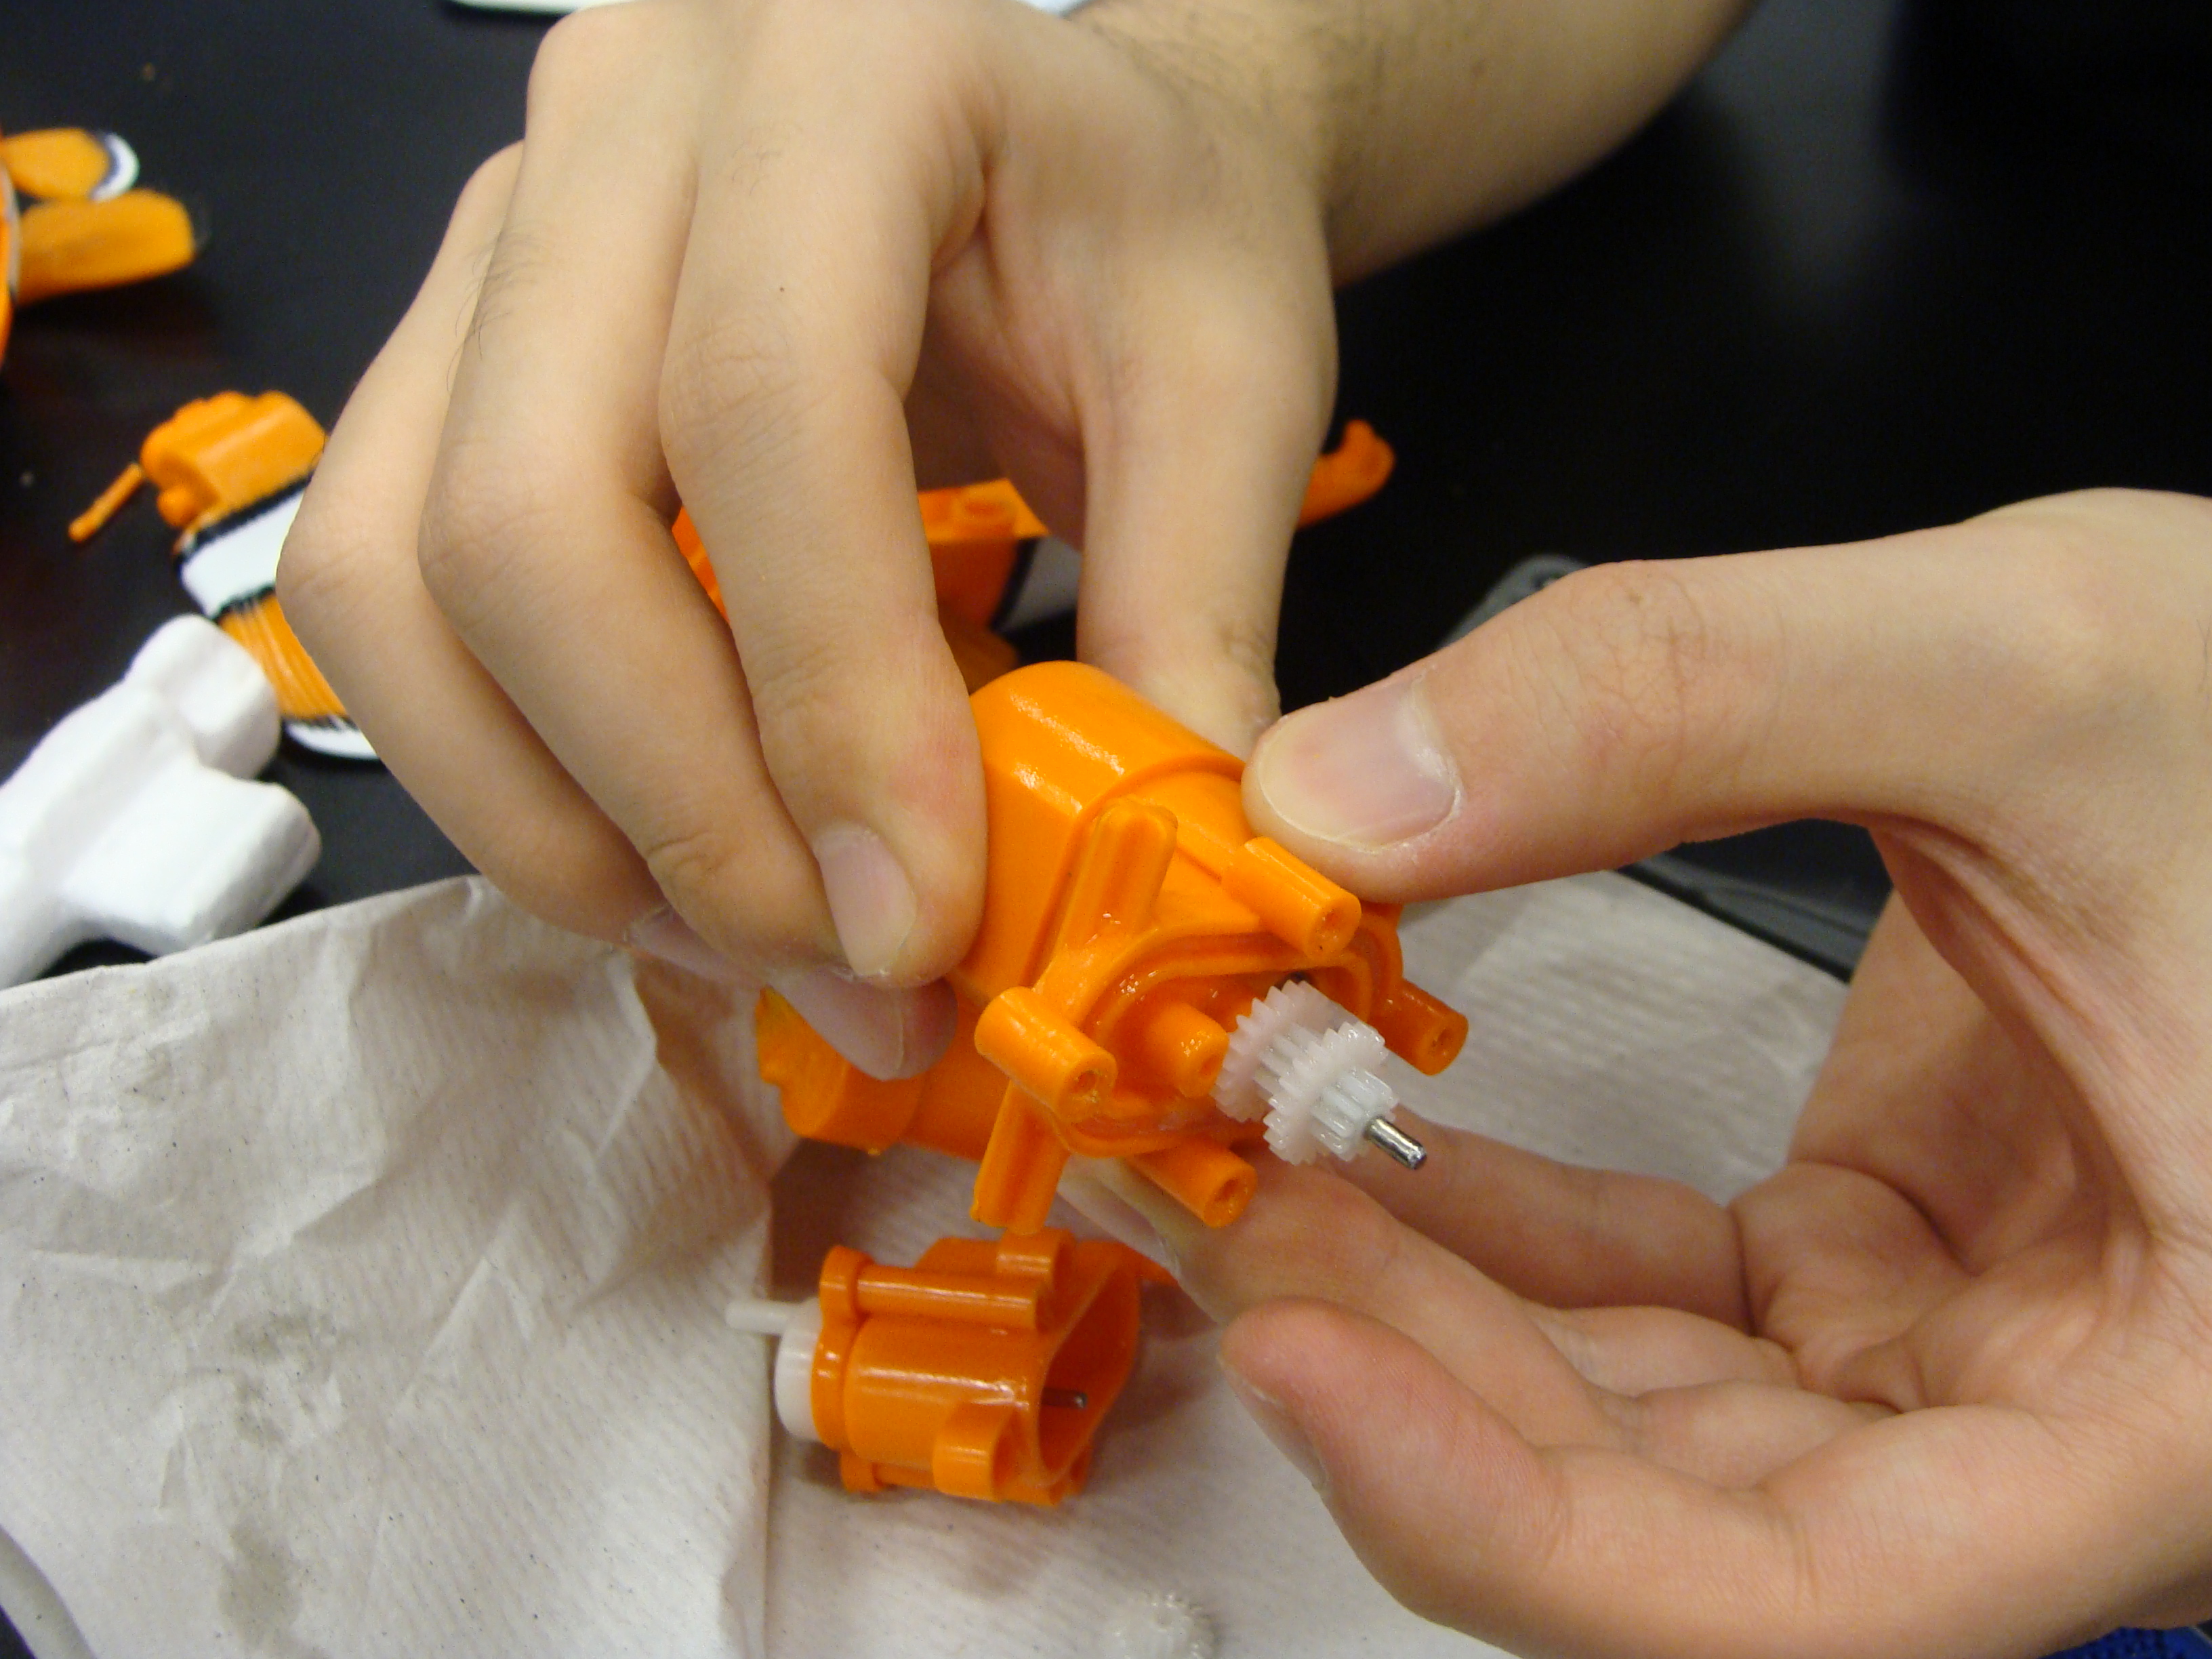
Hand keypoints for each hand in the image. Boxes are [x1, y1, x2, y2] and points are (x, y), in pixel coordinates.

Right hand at [275, 0, 1336, 1074]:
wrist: (1038, 136)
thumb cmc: (1139, 232)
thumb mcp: (1231, 385)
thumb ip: (1198, 619)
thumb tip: (1149, 887)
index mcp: (843, 70)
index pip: (769, 410)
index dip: (832, 705)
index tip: (920, 918)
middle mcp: (611, 125)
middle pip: (530, 515)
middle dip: (687, 810)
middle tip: (853, 970)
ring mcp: (489, 238)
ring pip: (396, 582)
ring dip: (567, 824)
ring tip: (760, 946)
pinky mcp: (440, 359)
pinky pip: (377, 607)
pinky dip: (508, 779)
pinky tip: (669, 866)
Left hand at [1127, 491, 2211, 1653]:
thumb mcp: (2028, 657)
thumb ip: (1675, 699)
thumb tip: (1340, 793)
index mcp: (2178, 1389)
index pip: (1816, 1599)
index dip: (1520, 1530)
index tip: (1307, 1365)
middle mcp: (2059, 1421)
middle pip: (1671, 1525)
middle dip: (1410, 1384)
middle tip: (1211, 1204)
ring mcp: (1953, 1350)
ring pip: (1634, 1417)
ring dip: (1420, 1301)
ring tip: (1245, 1148)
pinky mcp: (1879, 1262)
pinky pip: (1649, 1302)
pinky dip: (1491, 1233)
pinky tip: (1362, 1134)